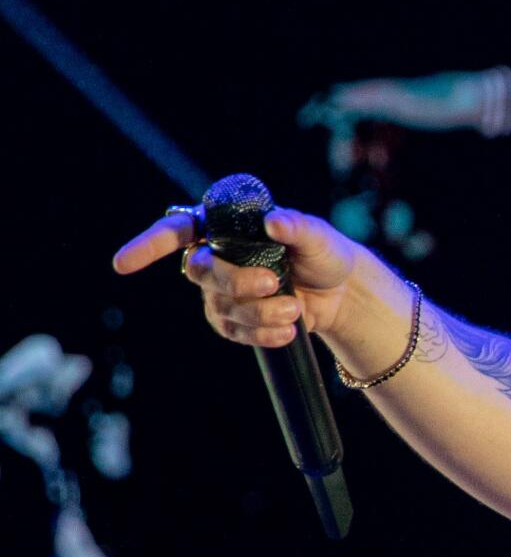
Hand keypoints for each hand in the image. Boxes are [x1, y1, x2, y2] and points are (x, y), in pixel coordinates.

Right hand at [111, 203, 377, 354]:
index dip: (148, 246)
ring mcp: (221, 291)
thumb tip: (275, 221)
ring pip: (220, 306)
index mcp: (224, 227)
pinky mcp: (235, 320)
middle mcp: (215, 257)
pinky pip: (235, 331)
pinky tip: (288, 330)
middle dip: (236, 283)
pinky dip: (262, 334)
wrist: (341, 294)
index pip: (176, 231)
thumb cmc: (324, 254)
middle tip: (275, 285)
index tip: (123, 265)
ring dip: (260, 312)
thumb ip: (298, 226)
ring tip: (295, 308)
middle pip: (201, 272)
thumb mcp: (318, 236)